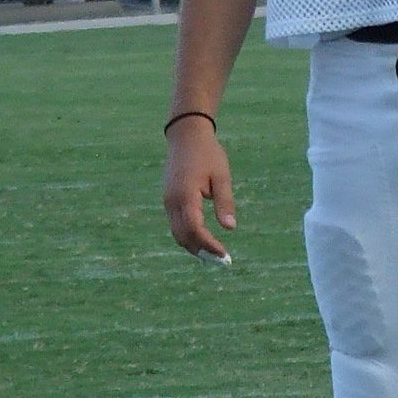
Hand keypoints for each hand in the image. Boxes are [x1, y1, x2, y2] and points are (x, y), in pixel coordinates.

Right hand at [163, 117, 236, 260]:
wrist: (186, 136)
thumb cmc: (208, 153)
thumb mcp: (221, 175)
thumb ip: (224, 201)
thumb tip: (230, 228)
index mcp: (185, 196)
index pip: (195, 230)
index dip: (209, 245)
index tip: (224, 255)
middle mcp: (172, 202)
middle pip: (183, 237)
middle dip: (202, 252)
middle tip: (222, 261)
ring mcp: (168, 202)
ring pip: (178, 234)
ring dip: (194, 247)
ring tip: (215, 255)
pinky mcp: (169, 201)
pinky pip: (176, 225)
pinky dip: (189, 237)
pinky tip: (204, 241)